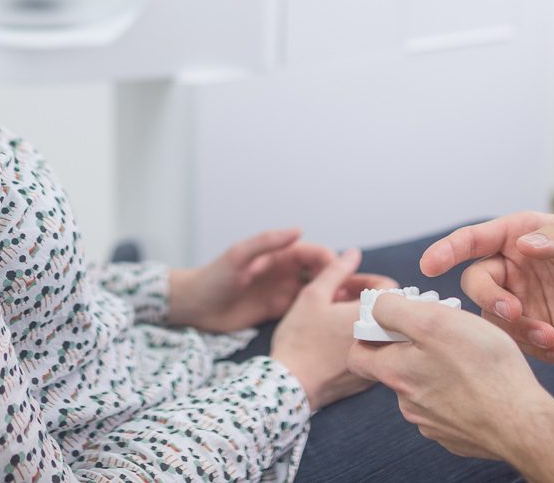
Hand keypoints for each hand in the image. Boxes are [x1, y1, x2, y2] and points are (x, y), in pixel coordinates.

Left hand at [169, 228, 385, 331]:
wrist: (195, 306)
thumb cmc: (214, 277)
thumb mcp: (238, 256)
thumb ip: (267, 242)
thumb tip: (300, 229)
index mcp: (277, 254)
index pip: (312, 253)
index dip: (330, 261)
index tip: (344, 273)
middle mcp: (284, 271)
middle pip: (320, 273)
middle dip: (340, 281)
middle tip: (359, 296)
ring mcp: (283, 291)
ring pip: (317, 292)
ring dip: (335, 299)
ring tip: (353, 312)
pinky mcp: (279, 310)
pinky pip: (306, 309)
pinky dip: (321, 313)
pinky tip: (335, 325)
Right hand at [269, 248, 394, 409]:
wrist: (290, 385)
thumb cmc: (300, 339)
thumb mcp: (313, 296)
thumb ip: (337, 270)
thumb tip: (353, 254)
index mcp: (371, 316)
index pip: (389, 288)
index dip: (366, 281)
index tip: (345, 285)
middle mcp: (381, 340)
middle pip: (385, 310)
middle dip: (364, 300)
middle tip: (338, 300)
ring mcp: (377, 362)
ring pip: (380, 332)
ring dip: (363, 320)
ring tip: (335, 319)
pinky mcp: (369, 379)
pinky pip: (374, 353)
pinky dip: (360, 341)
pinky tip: (336, 341)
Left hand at [348, 291, 553, 461]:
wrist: (523, 423)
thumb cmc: (483, 368)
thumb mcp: (434, 320)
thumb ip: (395, 311)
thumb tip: (377, 306)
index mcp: (394, 372)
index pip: (358, 353)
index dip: (371, 332)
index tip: (395, 320)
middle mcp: (407, 403)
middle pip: (395, 368)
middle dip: (414, 348)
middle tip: (444, 333)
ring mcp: (432, 423)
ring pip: (424, 387)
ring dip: (439, 370)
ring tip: (470, 356)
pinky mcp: (456, 435)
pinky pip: (449, 407)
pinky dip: (458, 392)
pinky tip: (481, 381)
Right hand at [421, 212, 553, 363]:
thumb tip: (523, 244)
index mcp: (521, 236)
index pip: (475, 240)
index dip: (448, 250)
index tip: (429, 266)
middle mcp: (515, 266)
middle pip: (478, 282)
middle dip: (490, 301)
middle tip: (516, 314)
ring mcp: (524, 298)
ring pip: (494, 318)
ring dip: (515, 332)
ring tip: (551, 339)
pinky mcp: (536, 326)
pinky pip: (517, 343)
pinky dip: (532, 351)